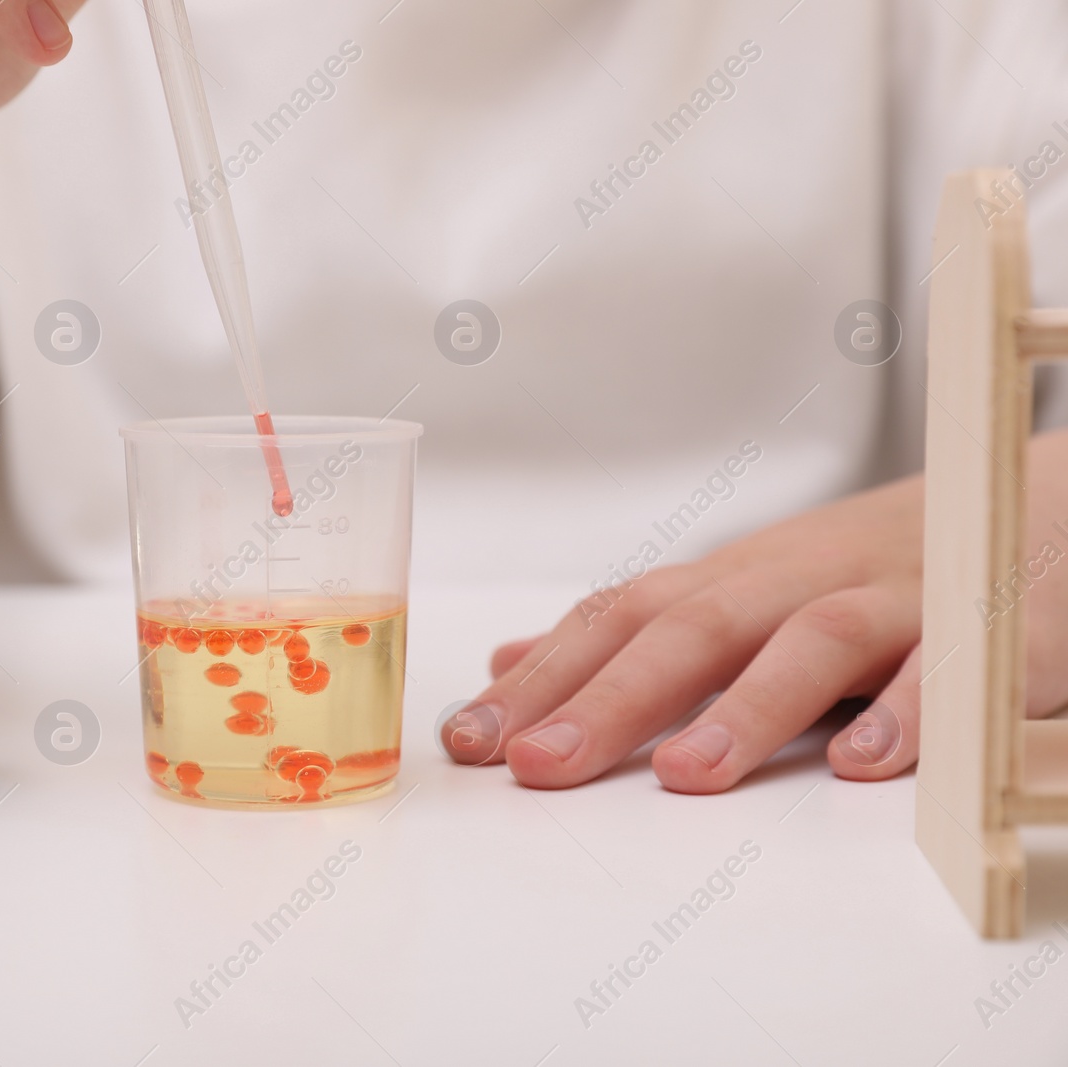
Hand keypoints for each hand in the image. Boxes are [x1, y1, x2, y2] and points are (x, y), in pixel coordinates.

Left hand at [442, 429, 1067, 792]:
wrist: (1024, 502)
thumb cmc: (861, 567)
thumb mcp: (735, 591)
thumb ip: (629, 634)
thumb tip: (510, 665)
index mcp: (729, 583)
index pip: (616, 623)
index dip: (540, 678)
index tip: (466, 739)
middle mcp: (795, 583)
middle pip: (691, 631)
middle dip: (607, 698)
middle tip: (537, 761)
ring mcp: (891, 600)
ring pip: (812, 643)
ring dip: (746, 709)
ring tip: (686, 776)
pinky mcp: (984, 629)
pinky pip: (950, 667)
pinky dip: (911, 711)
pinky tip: (866, 764)